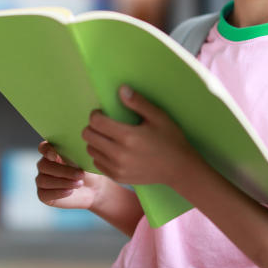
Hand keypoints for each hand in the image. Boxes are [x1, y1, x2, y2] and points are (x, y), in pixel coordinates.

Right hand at [35, 141, 108, 209]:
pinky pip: (44, 194)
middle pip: (43, 165)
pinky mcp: (43, 195)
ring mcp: (42, 180)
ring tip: (79, 184)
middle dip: (63, 171)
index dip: (46, 150)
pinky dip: (58, 192)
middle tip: (80, 174)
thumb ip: (76, 154)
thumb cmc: (87, 172)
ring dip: (63, 182)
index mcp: (53, 152)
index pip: (43, 147)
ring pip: (43, 180)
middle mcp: (44, 165)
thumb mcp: (84, 161)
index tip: (55, 156)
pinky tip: (70, 191)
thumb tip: (75, 149)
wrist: (92, 190)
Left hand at [82, 85, 200, 186]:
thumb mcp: (158, 117)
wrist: (179, 169)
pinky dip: (100, 155)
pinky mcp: (118, 177)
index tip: (103, 113)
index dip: (96, 114)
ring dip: (95, 141)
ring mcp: (117, 168)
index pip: (96, 122)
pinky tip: (111, 150)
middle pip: (88, 136)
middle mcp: (119, 154)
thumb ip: (138, 102)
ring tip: (108, 137)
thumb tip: (121, 89)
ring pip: (90, 150)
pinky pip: (97, 163)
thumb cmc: (170, 139)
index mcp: (128, 136)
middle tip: (104, 124)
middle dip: (93, 126)